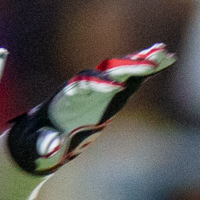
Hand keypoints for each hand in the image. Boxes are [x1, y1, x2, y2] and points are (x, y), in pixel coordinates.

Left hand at [4, 43, 172, 176]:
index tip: (116, 87)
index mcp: (66, 98)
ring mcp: (98, 89)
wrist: (37, 137)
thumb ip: (43, 144)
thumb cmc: (35, 143)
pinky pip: (129, 79)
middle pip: (106, 71)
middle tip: (149, 62)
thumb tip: (52, 147)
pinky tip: (164, 60)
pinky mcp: (109, 95)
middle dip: (126, 67)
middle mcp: (83, 88)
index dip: (99, 84)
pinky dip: (145, 70)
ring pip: (121, 71)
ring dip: (140, 62)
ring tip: (163, 53)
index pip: (84, 85)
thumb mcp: (36, 146)